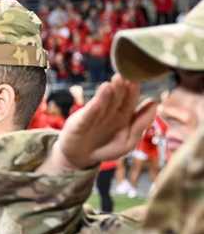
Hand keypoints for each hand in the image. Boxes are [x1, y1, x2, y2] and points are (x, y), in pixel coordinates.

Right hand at [42, 74, 156, 172]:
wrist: (82, 157)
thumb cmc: (107, 148)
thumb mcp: (129, 141)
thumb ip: (141, 124)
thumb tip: (154, 103)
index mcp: (124, 113)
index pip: (131, 98)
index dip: (134, 90)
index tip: (137, 81)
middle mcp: (109, 110)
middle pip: (116, 97)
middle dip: (120, 87)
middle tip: (125, 76)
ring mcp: (94, 115)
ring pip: (102, 103)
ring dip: (106, 94)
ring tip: (112, 83)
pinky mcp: (80, 122)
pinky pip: (87, 116)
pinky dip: (92, 110)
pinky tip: (96, 104)